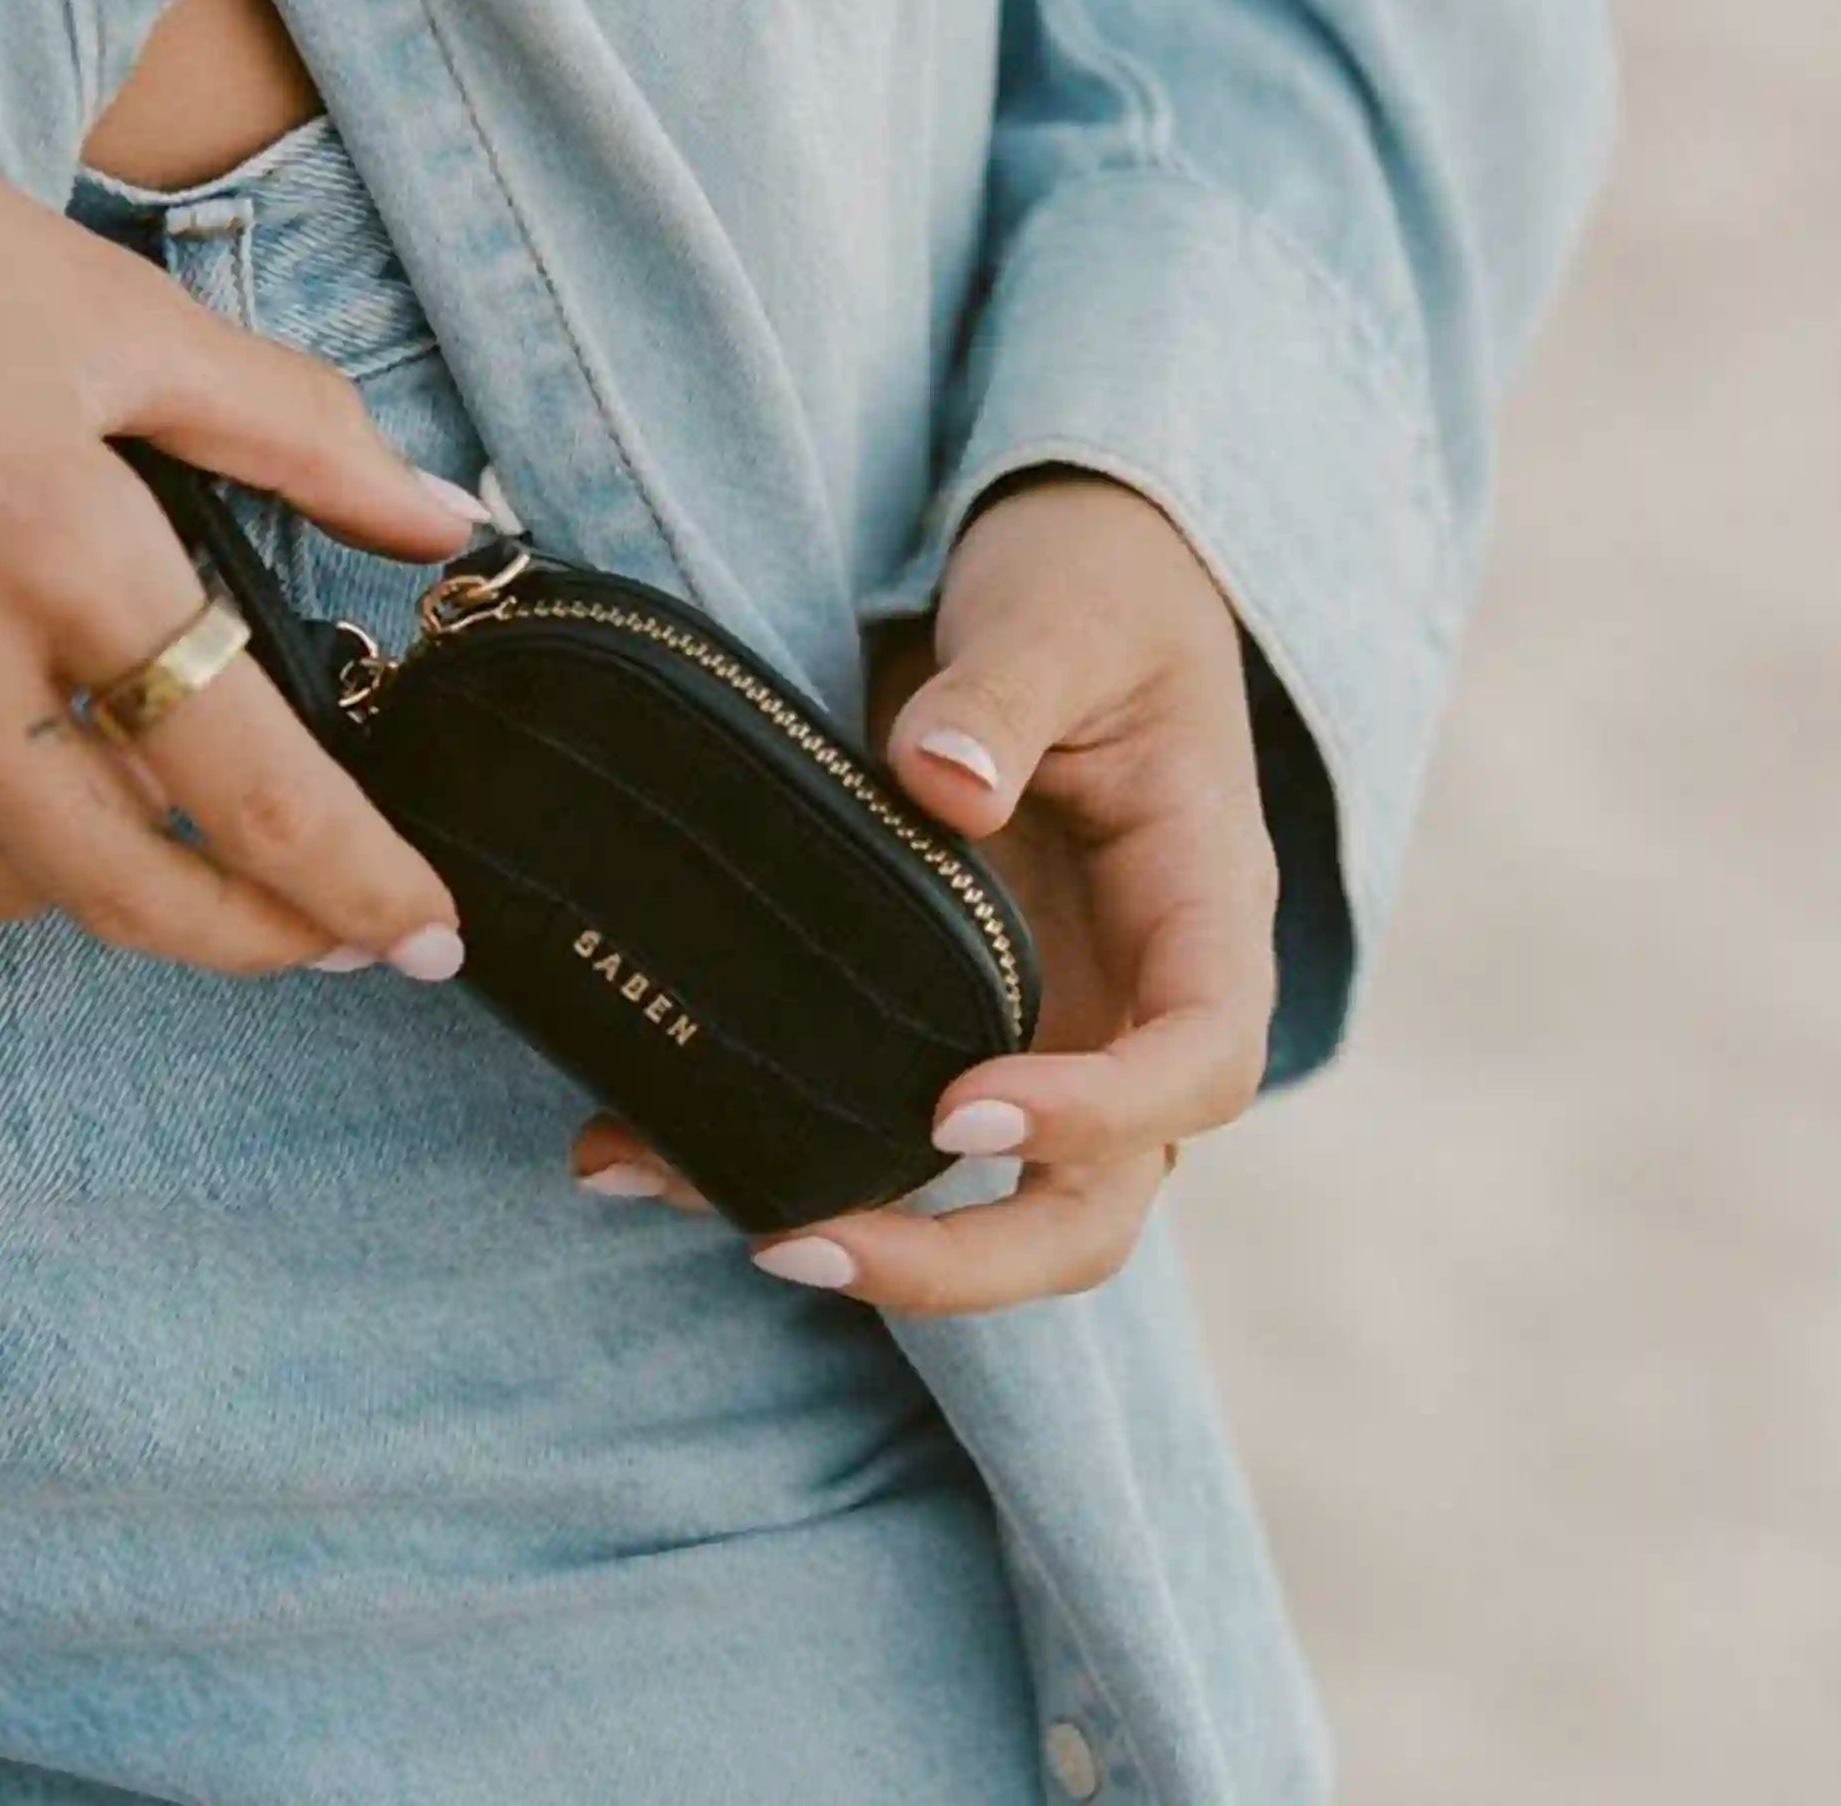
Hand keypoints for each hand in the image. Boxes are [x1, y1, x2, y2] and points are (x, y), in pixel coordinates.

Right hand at [0, 112, 485, 976]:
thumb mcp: (116, 315)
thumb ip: (299, 434)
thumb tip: (443, 520)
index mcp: (67, 554)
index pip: (258, 789)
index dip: (361, 886)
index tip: (428, 939)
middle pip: (125, 885)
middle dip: (251, 937)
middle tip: (327, 938)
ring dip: (94, 876)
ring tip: (160, 827)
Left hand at [571, 470, 1279, 1312]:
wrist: (1072, 580)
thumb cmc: (1097, 590)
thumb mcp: (1067, 616)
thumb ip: (1010, 693)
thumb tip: (943, 786)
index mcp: (1201, 906)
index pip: (1200, 1057)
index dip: (1097, 1114)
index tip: (962, 1111)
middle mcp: (1130, 995)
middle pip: (1100, 1198)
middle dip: (969, 1260)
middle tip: (808, 1246)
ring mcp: (1045, 1018)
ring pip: (989, 1199)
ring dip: (859, 1231)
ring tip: (676, 1189)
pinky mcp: (954, 1011)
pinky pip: (885, 1115)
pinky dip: (779, 1148)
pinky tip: (638, 1137)